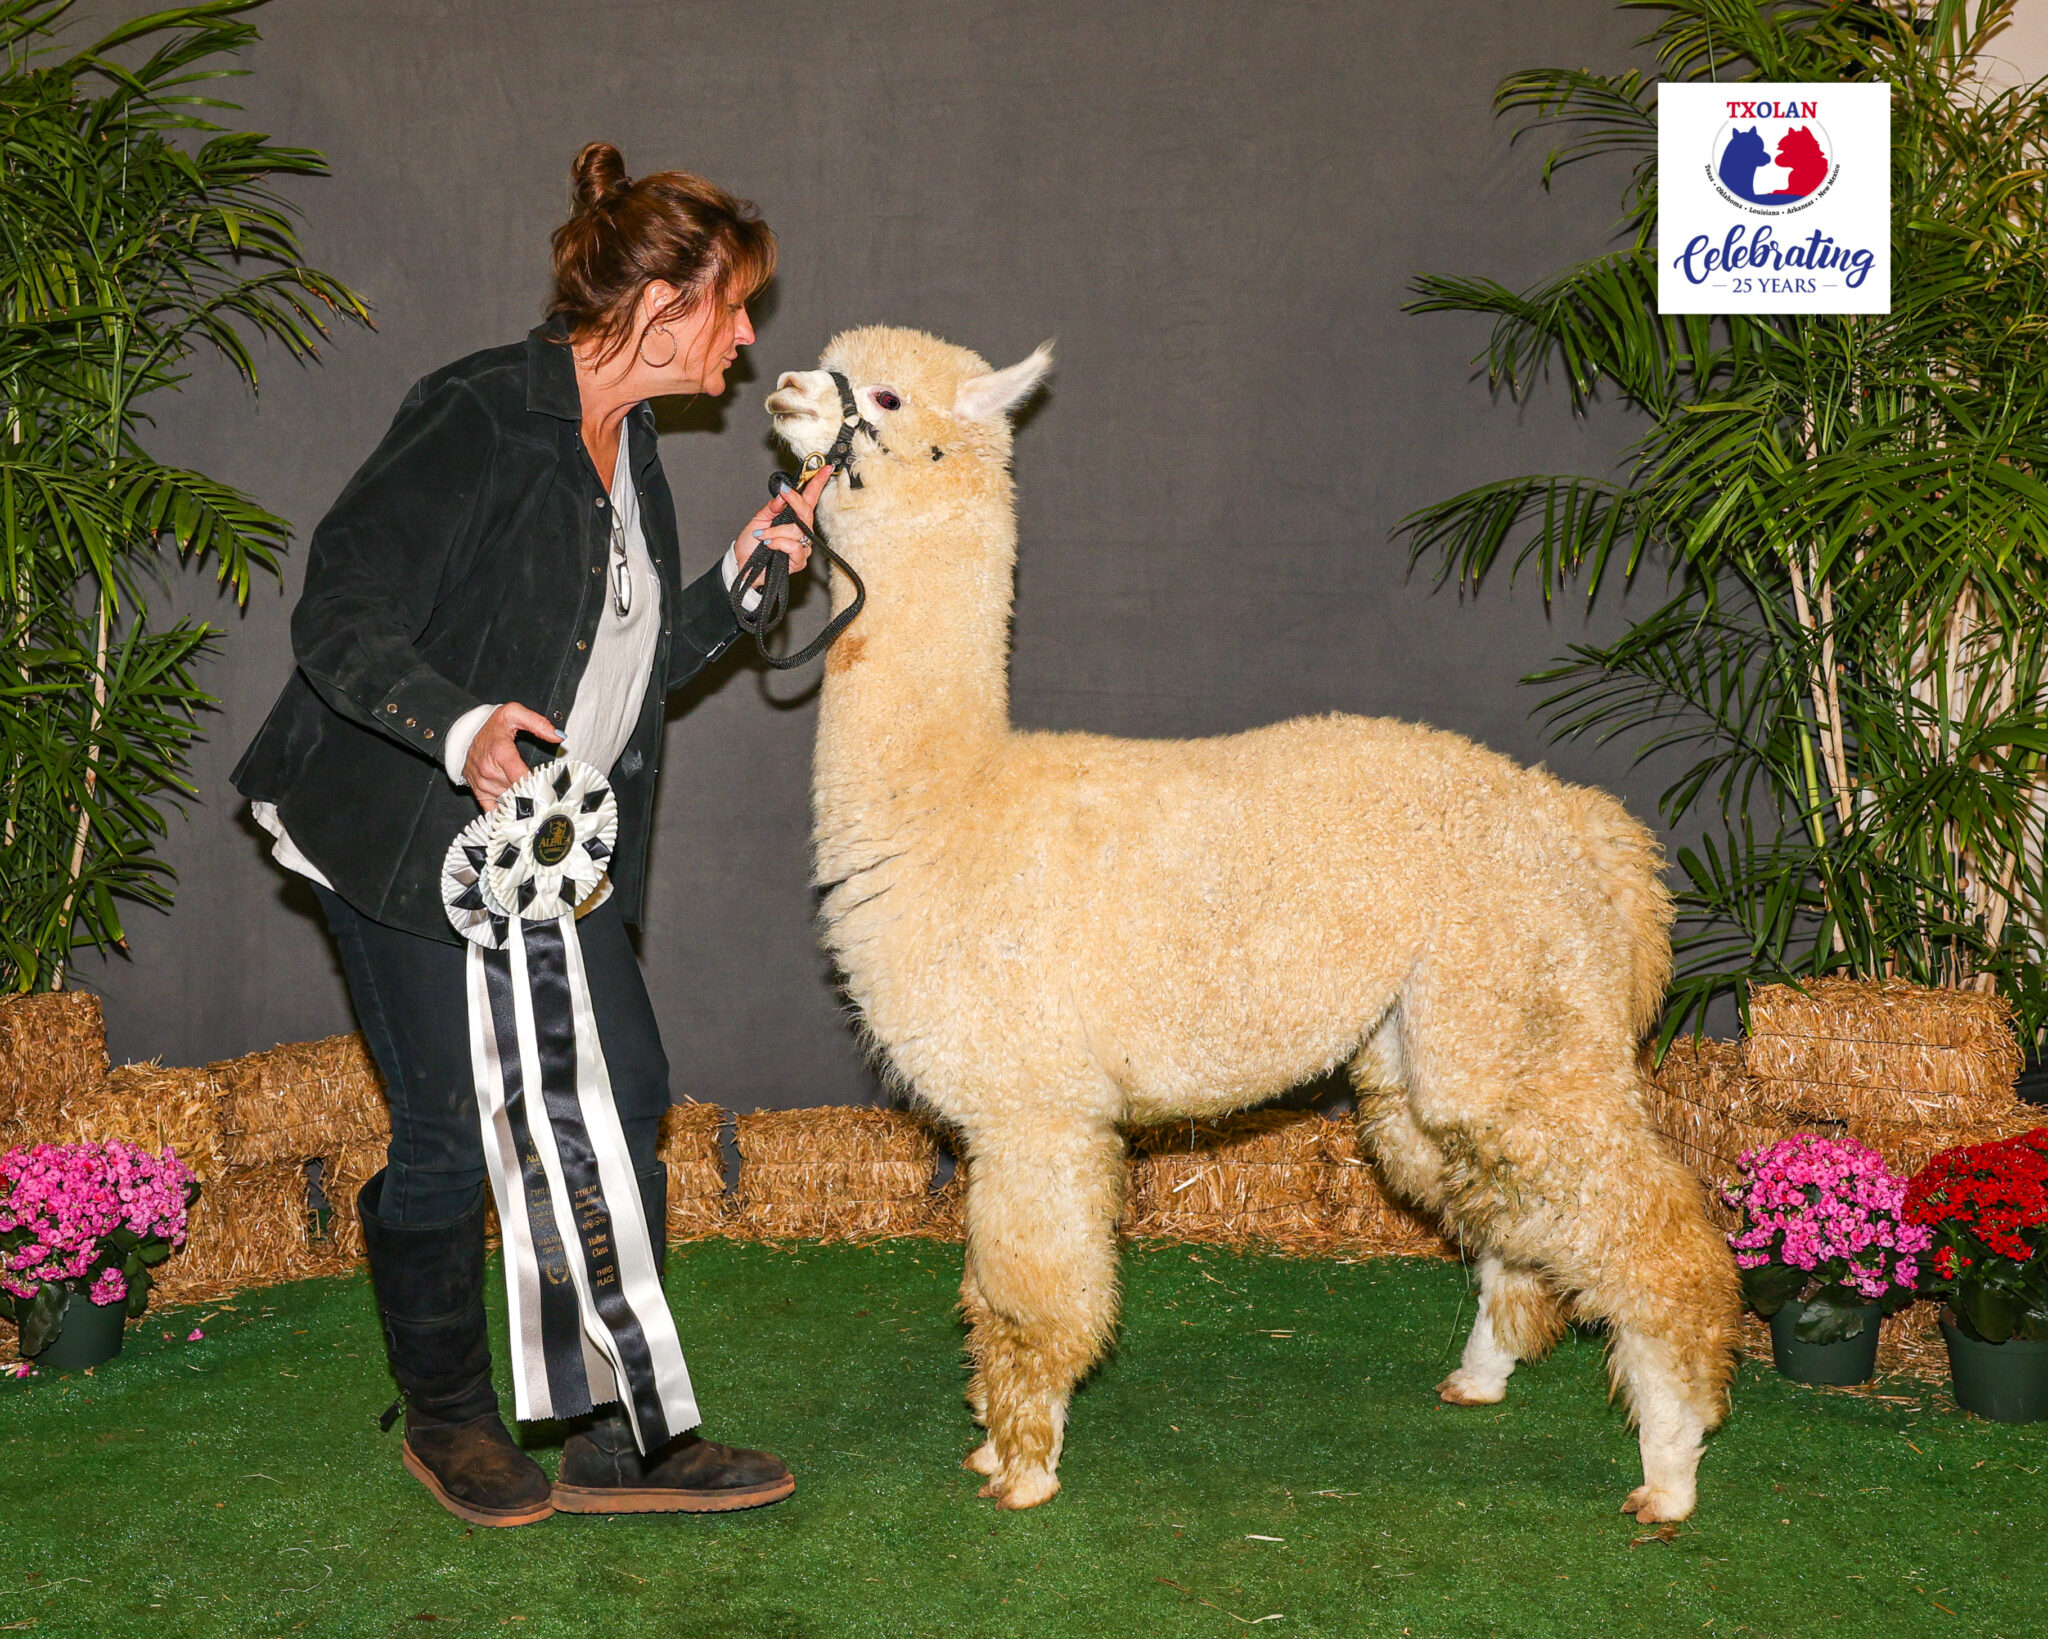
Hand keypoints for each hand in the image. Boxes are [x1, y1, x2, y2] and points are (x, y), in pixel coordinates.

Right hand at [465, 702, 559, 811]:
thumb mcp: (513, 713)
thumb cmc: (491, 726)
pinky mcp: (479, 793)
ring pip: (510, 801)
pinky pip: (494, 812)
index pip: (521, 777)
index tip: (549, 786)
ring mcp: (483, 784)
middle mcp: (489, 772)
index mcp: (500, 753)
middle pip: (519, 790)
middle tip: (546, 788)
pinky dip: (507, 812)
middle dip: (533, 790)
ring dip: (522, 798)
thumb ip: (538, 723)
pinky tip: (518, 810)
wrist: (464, 733)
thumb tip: (558, 736)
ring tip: (532, 792)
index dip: (537, 783)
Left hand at [727, 461, 832, 583]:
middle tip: (783, 493)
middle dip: (794, 501)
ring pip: (797, 530)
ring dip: (776, 531)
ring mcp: (801, 546)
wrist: (743, 565)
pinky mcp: (798, 561)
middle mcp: (800, 531)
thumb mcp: (758, 519)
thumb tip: (782, 494)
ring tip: (762, 536)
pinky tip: (769, 546)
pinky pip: (794, 546)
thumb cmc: (751, 544)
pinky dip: (779, 543)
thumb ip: (772, 507)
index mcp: (792, 518)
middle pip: (806, 512)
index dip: (817, 483)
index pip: (808, 499)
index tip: (824, 469)